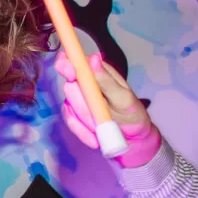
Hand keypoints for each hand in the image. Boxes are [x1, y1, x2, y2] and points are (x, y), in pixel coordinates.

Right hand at [54, 51, 161, 167]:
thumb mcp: (124, 98)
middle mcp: (82, 82)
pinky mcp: (73, 114)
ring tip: (103, 129)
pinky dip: (82, 132)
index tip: (72, 75)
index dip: (66, 64)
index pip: (71, 59)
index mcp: (95, 70)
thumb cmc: (131, 112)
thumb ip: (107, 81)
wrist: (132, 136)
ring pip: (69, 107)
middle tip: (99, 117)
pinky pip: (70, 122)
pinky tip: (95, 139)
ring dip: (86, 121)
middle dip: (83, 105)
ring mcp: (76, 98)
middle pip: (69, 87)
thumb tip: (93, 58)